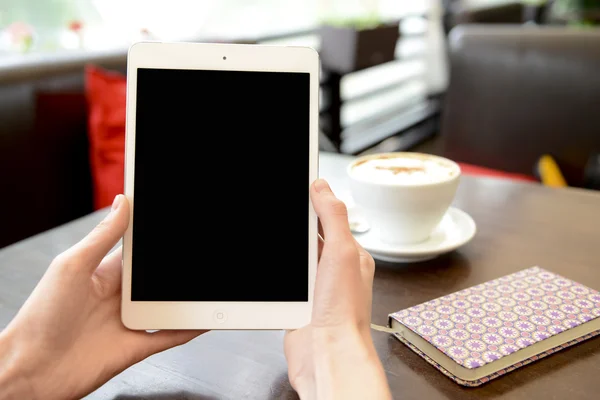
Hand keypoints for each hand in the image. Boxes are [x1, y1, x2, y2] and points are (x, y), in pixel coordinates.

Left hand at [0, 195, 204, 399]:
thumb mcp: (71, 267)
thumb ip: (101, 237)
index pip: (138, 251)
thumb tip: (122, 203)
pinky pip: (170, 335)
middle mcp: (118, 297)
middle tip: (202, 255)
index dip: (156, 238)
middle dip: (178, 267)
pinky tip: (205, 318)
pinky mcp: (136, 347)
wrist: (31, 371)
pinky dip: (189, 328)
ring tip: (210, 283)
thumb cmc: (39, 319)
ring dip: (188, 296)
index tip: (175, 221)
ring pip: (168, 304)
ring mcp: (129, 322)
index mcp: (102, 273)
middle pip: (157, 277)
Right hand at [284, 179, 391, 399]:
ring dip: (288, 252)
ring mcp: (317, 289)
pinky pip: (287, 281)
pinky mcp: (300, 305)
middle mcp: (336, 272)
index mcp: (352, 256)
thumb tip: (322, 186)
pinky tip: (272, 270)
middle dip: (297, 226)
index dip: (315, 203)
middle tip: (281, 207)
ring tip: (278, 237)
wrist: (327, 355)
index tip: (299, 186)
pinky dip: (279, 275)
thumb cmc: (343, 311)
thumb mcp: (342, 252)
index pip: (332, 221)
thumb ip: (333, 217)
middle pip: (312, 238)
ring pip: (298, 259)